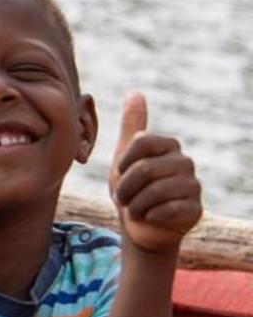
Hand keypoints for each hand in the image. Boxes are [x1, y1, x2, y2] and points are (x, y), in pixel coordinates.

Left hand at [110, 92, 201, 253]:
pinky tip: (151, 217)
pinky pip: (166, 210)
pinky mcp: (196, 209)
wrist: (139, 225)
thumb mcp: (124, 155)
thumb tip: (135, 92)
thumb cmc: (131, 187)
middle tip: (123, 197)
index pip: (142, 140)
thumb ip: (132, 125)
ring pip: (154, 192)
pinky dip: (150, 216)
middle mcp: (185, 162)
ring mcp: (193, 186)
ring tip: (135, 208)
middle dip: (125, 187)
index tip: (119, 172)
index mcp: (168, 145)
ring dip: (135, 204)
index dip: (123, 160)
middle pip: (145, 168)